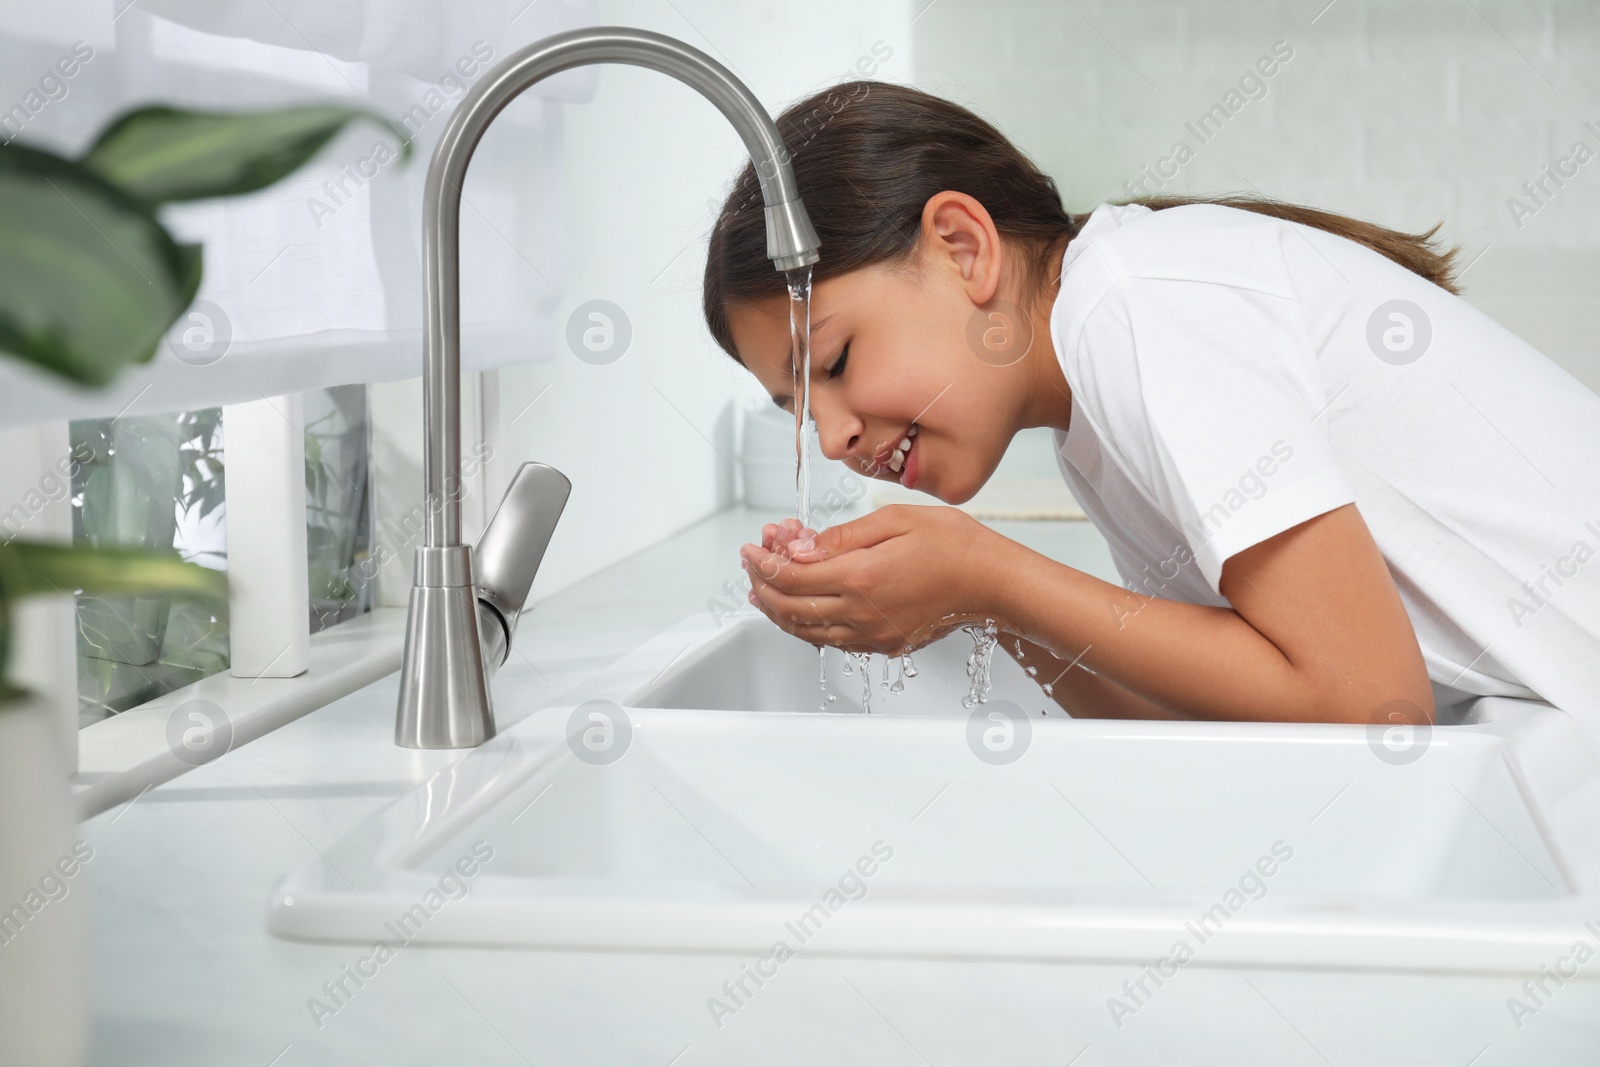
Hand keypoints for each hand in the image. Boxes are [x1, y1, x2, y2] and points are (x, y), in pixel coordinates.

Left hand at [739, 504, 1012, 654]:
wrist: (994, 583)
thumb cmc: (955, 546)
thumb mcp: (894, 521)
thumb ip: (842, 537)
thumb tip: (799, 548)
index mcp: (860, 578)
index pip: (791, 575)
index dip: (763, 561)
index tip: (751, 547)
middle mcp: (861, 613)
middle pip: (789, 607)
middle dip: (761, 585)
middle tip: (752, 565)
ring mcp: (872, 634)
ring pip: (806, 631)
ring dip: (777, 611)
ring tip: (762, 591)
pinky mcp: (885, 645)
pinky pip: (831, 642)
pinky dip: (805, 626)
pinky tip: (799, 610)